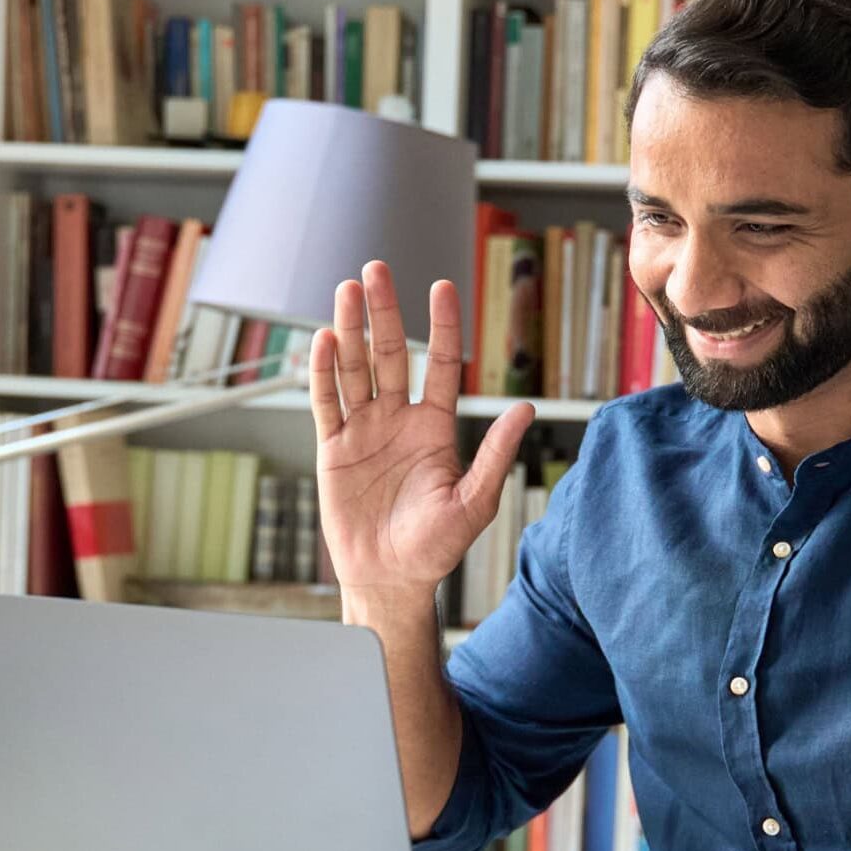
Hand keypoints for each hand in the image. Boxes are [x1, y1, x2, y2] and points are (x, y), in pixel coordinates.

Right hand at [308, 261, 534, 598]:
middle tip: (377, 270)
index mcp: (435, 428)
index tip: (442, 287)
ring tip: (347, 290)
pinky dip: (323, 372)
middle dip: (384, 313)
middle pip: (389, 354)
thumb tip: (526, 410)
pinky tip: (324, 339)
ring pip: (354, 369)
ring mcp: (363, 432)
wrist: (389, 579)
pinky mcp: (333, 450)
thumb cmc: (435, 548)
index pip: (438, 365)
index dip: (441, 326)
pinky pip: (326, 403)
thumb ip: (494, 455)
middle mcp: (398, 421)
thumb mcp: (474, 503)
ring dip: (350, 330)